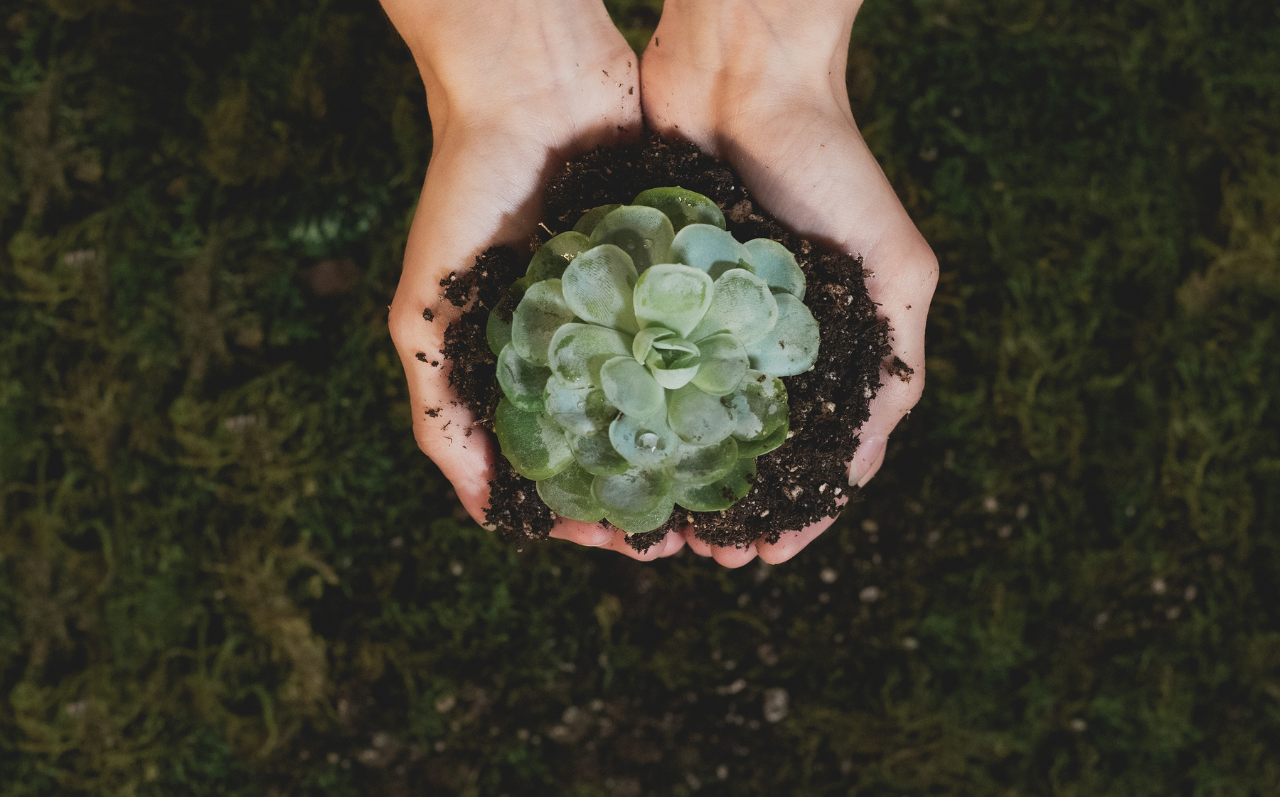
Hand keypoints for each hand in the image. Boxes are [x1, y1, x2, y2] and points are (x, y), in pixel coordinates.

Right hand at [382, 0, 685, 559]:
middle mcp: (586, 343)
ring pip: (677, 397)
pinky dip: (728, 378)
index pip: (561, 462)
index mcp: (527, 364)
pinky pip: (711, 335)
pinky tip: (753, 416)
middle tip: (691, 532)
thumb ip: (439, 407)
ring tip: (729, 491)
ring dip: (699, 450)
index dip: (587, 510)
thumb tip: (483, 514)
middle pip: (628, 439)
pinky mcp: (679, 269)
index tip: (621, 542)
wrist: (533, 85)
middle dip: (656, 492)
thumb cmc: (465, 195)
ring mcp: (636, 308)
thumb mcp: (427, 311)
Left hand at [640, 0, 938, 566]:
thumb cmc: (830, 166)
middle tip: (701, 554)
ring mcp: (709, 318)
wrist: (742, 77)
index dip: (798, 509)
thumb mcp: (895, 266)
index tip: (766, 555)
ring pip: (689, 419)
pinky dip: (634, 412)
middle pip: (748, 448)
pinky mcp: (656, 290)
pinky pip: (642, 363)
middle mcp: (768, 341)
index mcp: (831, 345)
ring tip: (655, 523)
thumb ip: (895, 358)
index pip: (818, 451)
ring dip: (677, 475)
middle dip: (728, 506)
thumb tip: (866, 461)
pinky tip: (617, 451)